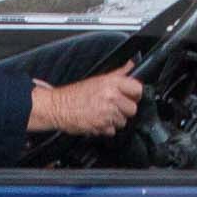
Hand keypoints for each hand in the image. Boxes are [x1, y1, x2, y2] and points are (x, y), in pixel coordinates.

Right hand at [28, 66, 142, 136]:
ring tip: (103, 113)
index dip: (135, 94)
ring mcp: (107, 113)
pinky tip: (98, 120)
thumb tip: (131, 65)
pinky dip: (106, 128)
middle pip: (133, 108)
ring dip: (115, 120)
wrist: (58, 107)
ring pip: (123, 121)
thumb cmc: (75, 94)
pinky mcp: (102, 126)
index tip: (130, 96)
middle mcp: (111, 97)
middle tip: (114, 106)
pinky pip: (112, 131)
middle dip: (124, 109)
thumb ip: (118, 73)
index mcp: (112, 83)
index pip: (138, 89)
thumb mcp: (98, 79)